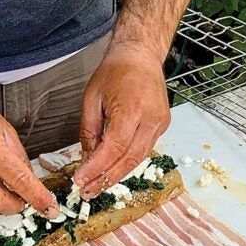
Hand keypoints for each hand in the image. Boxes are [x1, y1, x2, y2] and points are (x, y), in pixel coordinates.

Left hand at [74, 41, 170, 199]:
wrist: (140, 55)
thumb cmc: (115, 71)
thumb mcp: (92, 97)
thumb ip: (89, 130)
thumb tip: (87, 159)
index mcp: (131, 109)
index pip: (114, 149)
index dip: (97, 168)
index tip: (81, 180)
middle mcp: (151, 118)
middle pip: (129, 159)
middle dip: (107, 178)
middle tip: (89, 190)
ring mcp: (160, 122)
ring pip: (139, 158)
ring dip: (118, 173)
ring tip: (98, 184)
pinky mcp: (163, 124)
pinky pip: (145, 148)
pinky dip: (128, 160)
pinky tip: (113, 167)